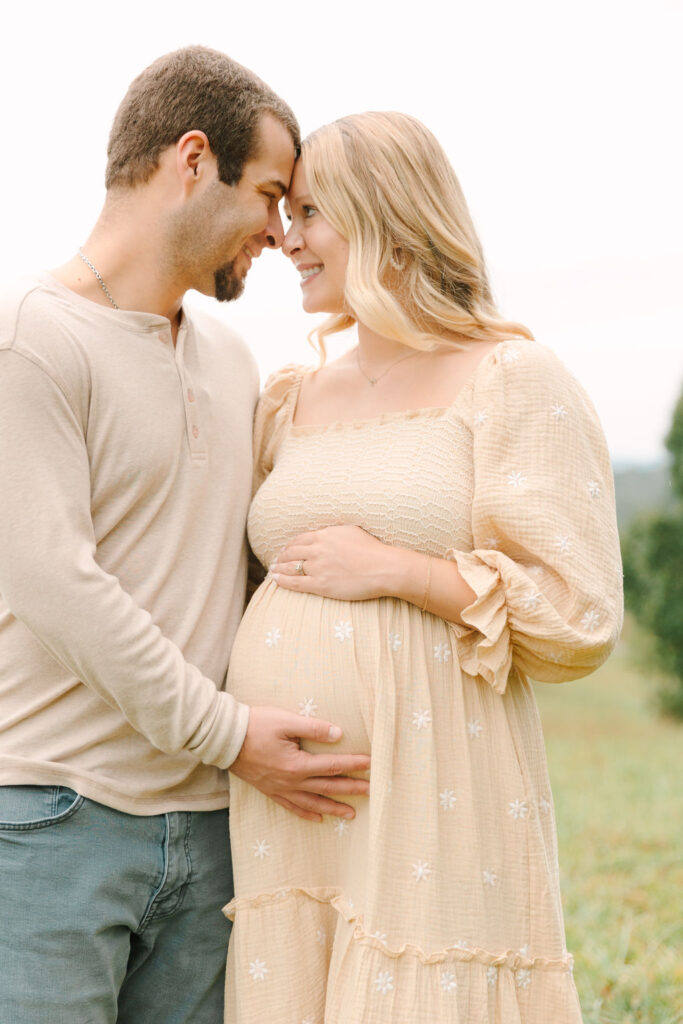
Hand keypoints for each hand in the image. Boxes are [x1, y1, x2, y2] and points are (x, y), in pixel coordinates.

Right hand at [229, 705, 370, 821]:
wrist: (224, 738)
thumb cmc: (255, 725)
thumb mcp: (285, 721)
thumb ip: (313, 728)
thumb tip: (338, 734)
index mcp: (297, 764)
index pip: (332, 766)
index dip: (354, 765)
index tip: (371, 764)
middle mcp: (291, 782)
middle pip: (327, 787)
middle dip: (351, 789)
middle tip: (372, 792)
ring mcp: (280, 789)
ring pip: (313, 803)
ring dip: (333, 808)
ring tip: (351, 814)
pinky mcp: (270, 791)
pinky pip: (292, 807)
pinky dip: (307, 813)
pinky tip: (318, 817)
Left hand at [271, 525, 391, 600]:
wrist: (383, 568)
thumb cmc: (372, 550)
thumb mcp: (351, 531)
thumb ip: (333, 532)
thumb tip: (324, 533)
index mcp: (325, 536)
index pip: (300, 539)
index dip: (290, 545)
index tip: (286, 549)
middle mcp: (318, 550)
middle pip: (292, 552)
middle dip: (281, 556)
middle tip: (276, 560)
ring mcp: (318, 568)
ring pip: (291, 567)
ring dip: (279, 568)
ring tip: (273, 570)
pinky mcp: (321, 585)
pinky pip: (295, 583)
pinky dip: (283, 581)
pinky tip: (275, 580)